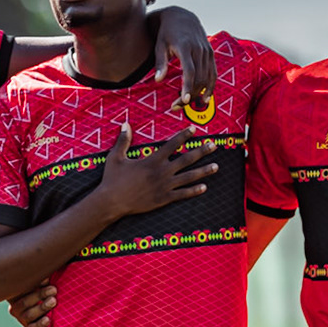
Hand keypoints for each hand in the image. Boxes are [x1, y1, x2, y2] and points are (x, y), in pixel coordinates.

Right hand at [9, 281, 56, 326]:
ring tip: (53, 301)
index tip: (46, 280)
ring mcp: (21, 318)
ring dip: (42, 307)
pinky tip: (48, 319)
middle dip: (40, 295)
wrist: (49, 303)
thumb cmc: (44, 289)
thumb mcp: (40, 284)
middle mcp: (15, 306)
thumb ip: (41, 281)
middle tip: (53, 290)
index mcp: (14, 294)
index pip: (20, 290)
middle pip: (25, 302)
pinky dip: (40, 324)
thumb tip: (45, 279)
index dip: (33, 285)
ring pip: (29, 315)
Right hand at [96, 124, 216, 217]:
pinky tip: (204, 187)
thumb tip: (125, 124)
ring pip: (189, 177)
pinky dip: (194, 190)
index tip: (194, 129)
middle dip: (202, 151)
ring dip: (204, 171)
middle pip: (187, 159)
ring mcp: (164, 186)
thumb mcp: (115, 157)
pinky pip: (182, 194)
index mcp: (152, 160)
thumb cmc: (112, 179)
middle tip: (214, 145)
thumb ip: (123, 141)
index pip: (173, 145)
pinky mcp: (163, 199)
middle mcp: (162, 172)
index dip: (184, 136)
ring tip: (216, 166)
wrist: (111, 202)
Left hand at [151, 7, 214, 112]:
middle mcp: (199, 49)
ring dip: (199, 93)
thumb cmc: (166, 33)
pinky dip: (211, 86)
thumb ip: (160, 63)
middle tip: (176, 106)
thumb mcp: (159, 46)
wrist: (181, 17)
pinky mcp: (211, 53)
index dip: (188, 86)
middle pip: (199, 77)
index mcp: (186, 47)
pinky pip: (213, 73)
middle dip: (190, 94)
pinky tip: (205, 98)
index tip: (184, 100)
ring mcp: (207, 51)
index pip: (190, 70)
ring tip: (186, 104)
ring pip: (207, 77)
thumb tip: (157, 80)